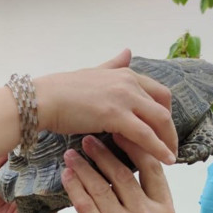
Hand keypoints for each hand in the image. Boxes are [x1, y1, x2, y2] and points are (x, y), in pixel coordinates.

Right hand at [35, 49, 177, 164]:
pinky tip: (165, 160)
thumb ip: (112, 65)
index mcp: (125, 73)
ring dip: (168, 140)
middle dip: (170, 128)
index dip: (163, 111)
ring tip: (170, 157)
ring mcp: (124, 98)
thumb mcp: (93, 73)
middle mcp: (129, 82)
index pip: (157, 92)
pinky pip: (145, 135)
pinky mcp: (116, 115)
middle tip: (170, 146)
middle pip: (163, 106)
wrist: (42, 99)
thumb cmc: (60, 90)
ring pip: (159, 120)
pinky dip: (158, 148)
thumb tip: (127, 52)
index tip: (163, 127)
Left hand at [62, 133, 173, 212]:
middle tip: (89, 137)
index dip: (135, 146)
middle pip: (123, 174)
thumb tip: (126, 160)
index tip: (119, 130)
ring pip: (101, 187)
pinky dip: (74, 187)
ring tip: (72, 153)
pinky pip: (85, 205)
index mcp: (165, 210)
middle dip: (103, 153)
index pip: (152, 168)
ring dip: (84, 167)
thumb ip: (145, 197)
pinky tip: (66, 175)